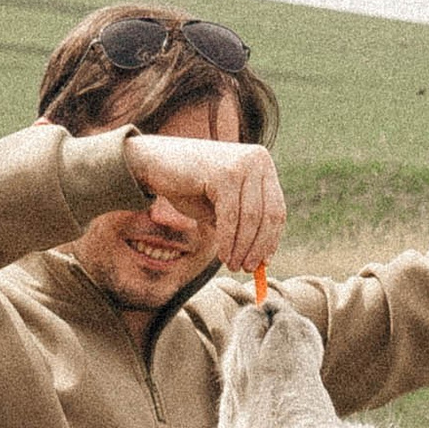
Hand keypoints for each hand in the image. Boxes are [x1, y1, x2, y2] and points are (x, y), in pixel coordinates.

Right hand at [123, 131, 288, 272]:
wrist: (152, 162)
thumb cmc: (187, 185)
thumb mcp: (221, 205)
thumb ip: (242, 223)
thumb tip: (262, 259)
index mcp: (261, 163)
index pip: (276, 208)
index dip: (271, 239)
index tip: (264, 262)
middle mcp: (257, 159)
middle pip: (268, 214)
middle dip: (258, 246)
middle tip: (247, 268)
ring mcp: (241, 164)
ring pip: (251, 218)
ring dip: (242, 247)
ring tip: (233, 265)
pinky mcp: (224, 173)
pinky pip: (230, 216)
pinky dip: (228, 240)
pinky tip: (223, 255)